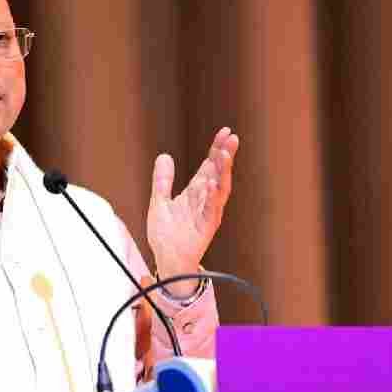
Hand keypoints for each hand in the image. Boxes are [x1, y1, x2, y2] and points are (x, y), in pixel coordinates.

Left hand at [147, 127, 238, 294]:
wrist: (166, 259)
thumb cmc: (166, 234)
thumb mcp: (159, 201)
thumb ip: (162, 180)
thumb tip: (164, 155)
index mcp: (196, 192)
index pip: (209, 166)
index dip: (216, 149)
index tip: (225, 131)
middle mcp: (205, 200)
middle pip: (218, 173)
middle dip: (225, 155)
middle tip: (232, 137)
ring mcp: (208, 213)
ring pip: (220, 189)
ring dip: (223, 172)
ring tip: (223, 154)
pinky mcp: (206, 227)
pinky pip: (212, 210)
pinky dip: (213, 197)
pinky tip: (213, 183)